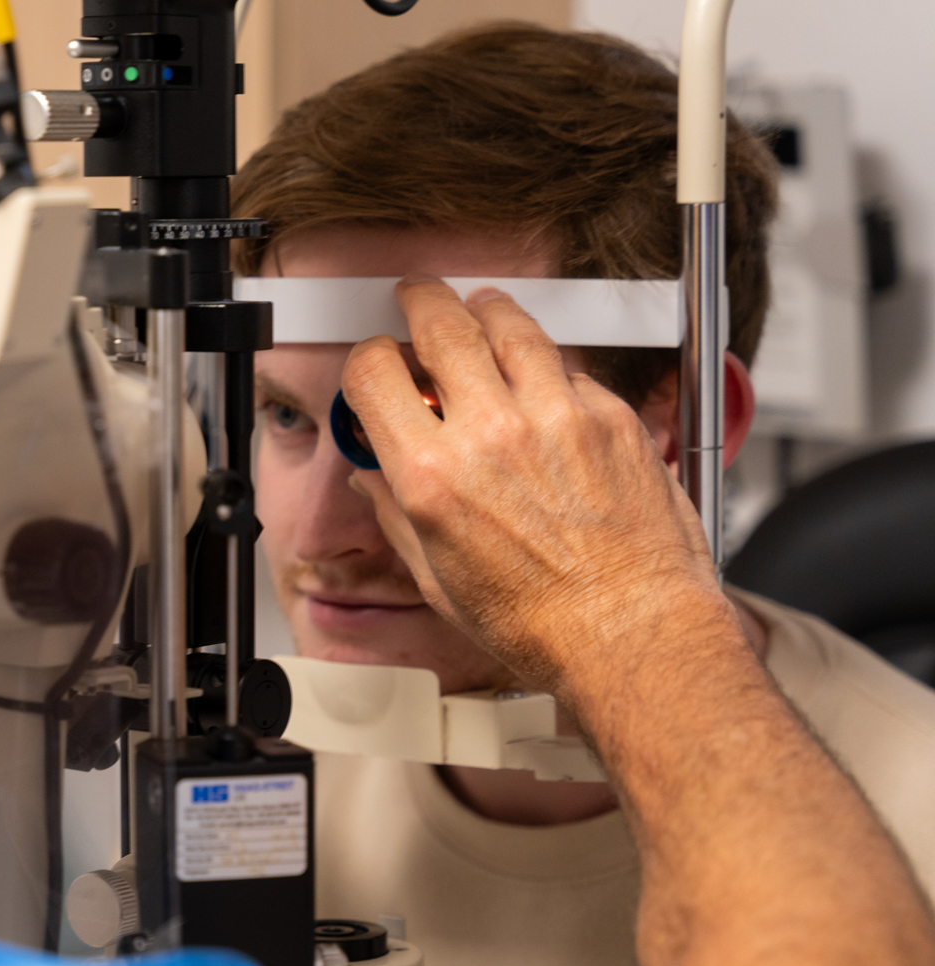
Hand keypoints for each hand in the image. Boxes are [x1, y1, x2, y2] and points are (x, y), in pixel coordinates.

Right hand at [341, 276, 727, 696]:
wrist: (629, 633)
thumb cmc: (540, 624)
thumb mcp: (437, 579)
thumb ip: (396, 515)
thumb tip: (375, 480)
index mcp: (433, 476)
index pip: (374, 371)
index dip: (369, 359)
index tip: (378, 364)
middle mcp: (491, 434)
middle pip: (441, 322)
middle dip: (421, 301)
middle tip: (419, 299)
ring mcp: (556, 417)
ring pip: (510, 323)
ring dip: (486, 310)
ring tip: (481, 311)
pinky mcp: (610, 417)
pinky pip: (569, 367)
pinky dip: (548, 366)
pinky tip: (542, 382)